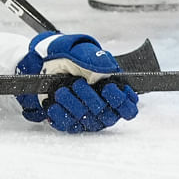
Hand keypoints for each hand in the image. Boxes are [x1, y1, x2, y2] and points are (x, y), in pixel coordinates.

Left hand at [14, 32, 138, 132]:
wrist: (49, 63)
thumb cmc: (72, 59)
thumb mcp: (87, 53)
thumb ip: (100, 61)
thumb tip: (107, 71)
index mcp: (114, 92)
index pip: (128, 109)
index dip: (120, 101)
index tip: (106, 88)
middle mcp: (103, 108)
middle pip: (106, 116)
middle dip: (90, 99)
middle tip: (78, 84)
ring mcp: (88, 118)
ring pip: (87, 121)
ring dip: (73, 105)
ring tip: (62, 91)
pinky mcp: (71, 123)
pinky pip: (69, 125)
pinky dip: (60, 114)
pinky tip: (54, 104)